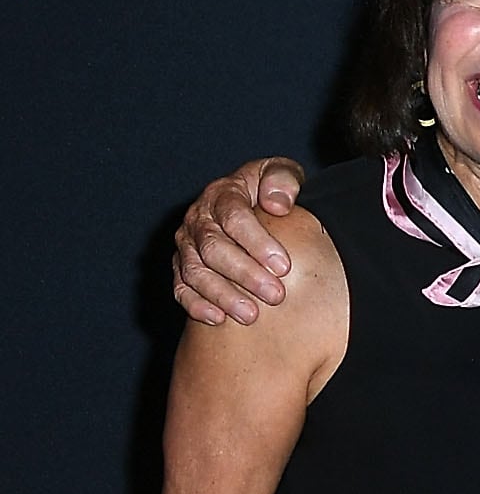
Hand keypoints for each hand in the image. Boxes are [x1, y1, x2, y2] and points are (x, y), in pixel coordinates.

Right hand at [172, 158, 307, 324]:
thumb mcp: (281, 174)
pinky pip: (181, 287)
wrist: (255, 201)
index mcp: (222, 194)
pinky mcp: (182, 267)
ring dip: (222, 295)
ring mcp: (187, 245)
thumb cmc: (272, 190)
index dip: (257, 242)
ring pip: (195, 271)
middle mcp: (198, 219)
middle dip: (244, 274)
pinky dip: (196, 304)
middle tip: (276, 295)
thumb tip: (278, 204)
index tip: (283, 266)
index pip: (234, 216)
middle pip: (213, 248)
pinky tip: (218, 319)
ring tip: (251, 315)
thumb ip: (282, 180)